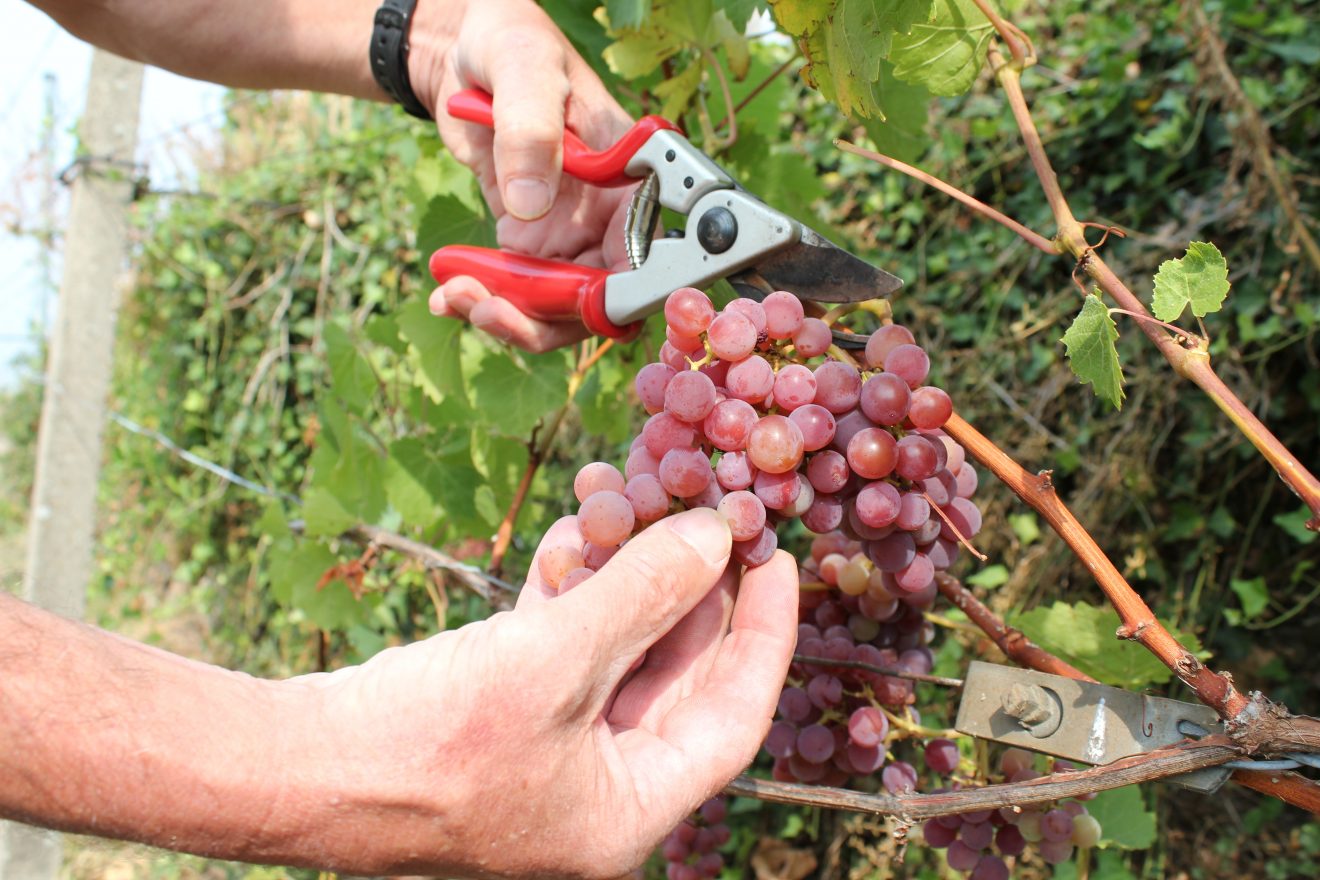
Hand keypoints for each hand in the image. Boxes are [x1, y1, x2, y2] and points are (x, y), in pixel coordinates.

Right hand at [288, 508, 797, 877]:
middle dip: (686, 584)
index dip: (765, 632)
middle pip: (676, 673)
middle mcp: (598, 788)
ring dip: (622, 571)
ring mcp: (549, 750)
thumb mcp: (551, 662)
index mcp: (628, 811)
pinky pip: (562, 643)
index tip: (779, 557)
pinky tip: (576, 526)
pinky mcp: (503, 713)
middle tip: (707, 508)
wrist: (290, 769)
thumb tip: (716, 537)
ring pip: (616, 648)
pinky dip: (571, 588)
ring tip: (627, 491)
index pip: (732, 717)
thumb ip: (642, 596)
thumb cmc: (425, 743)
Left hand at [409, 0, 635, 351]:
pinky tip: (448, 294)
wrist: (464, 51)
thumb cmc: (511, 42)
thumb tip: (530, 206)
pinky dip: (484, 303)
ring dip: (508, 318)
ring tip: (456, 297)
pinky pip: (517, 294)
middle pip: (597, 301)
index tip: (567, 309)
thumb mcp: (523, 71)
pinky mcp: (529, 243)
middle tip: (486, 310)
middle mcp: (607, 217)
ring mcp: (568, 235)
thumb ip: (530, 131)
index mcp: (630, 179)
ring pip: (555, 308)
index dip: (616, 296)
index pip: (644, 257)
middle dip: (544, 318)